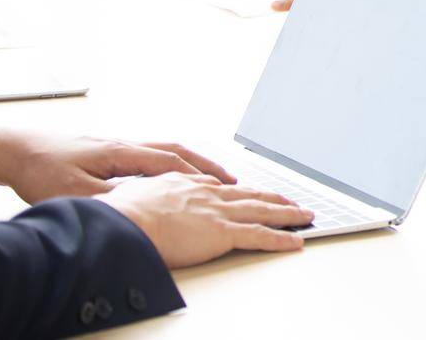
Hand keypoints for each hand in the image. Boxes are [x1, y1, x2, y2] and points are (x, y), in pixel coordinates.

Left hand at [0, 125, 235, 201]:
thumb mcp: (77, 193)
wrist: (18, 150)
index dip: (199, 177)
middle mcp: (126, 144)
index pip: (171, 163)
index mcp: (122, 153)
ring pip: (166, 149)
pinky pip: (153, 153)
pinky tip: (174, 174)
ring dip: (193, 162)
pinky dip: (174, 162)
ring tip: (211, 176)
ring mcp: (119, 145)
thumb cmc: (43, 170)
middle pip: (178, 151)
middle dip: (207, 165)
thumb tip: (145, 204)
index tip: (223, 188)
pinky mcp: (110, 150)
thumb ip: (113, 199)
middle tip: (232, 179)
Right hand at [99, 173, 311, 267]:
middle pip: (251, 195)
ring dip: (288, 214)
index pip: (223, 188)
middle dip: (274, 198)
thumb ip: (146, 194)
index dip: (242, 191)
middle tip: (291, 201)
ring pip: (263, 212)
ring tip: (304, 215)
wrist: (123, 222)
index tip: (252, 191)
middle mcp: (209, 194)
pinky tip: (296, 241)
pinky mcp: (223, 232)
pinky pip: (260, 236)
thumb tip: (138, 198)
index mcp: (188, 185)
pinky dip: (281, 239)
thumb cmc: (121, 214)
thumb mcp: (134, 193)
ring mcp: (219, 213)